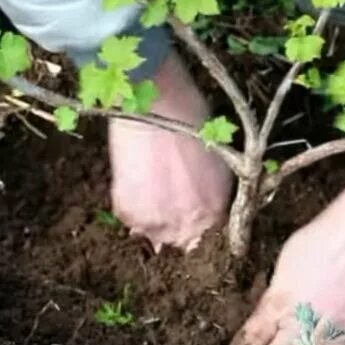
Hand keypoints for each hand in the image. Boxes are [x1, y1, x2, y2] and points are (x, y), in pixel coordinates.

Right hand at [108, 50, 232, 251]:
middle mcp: (189, 224)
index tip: (191, 215)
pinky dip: (131, 205)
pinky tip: (136, 179)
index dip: (200, 227)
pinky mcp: (128, 211)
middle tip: (166, 196)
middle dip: (175, 226)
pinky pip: (130, 220)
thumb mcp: (216, 161)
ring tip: (149, 186)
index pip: (210, 240)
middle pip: (181, 242)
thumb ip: (211, 193)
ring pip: (153, 235)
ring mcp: (156, 221)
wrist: (157, 102)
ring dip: (152, 218)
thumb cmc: (192, 119)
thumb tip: (203, 210)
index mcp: (215, 211)